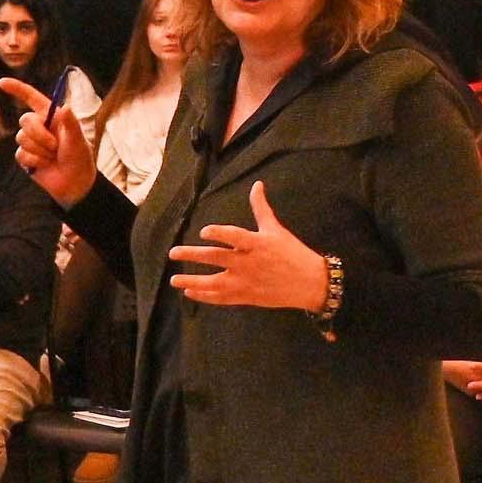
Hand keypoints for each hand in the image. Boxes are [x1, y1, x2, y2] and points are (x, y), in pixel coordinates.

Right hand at [3, 75, 97, 207]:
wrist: (74, 183)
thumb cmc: (79, 158)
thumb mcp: (78, 139)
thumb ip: (71, 123)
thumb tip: (64, 107)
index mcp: (52, 116)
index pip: (31, 97)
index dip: (17, 89)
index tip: (2, 83)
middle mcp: (40, 126)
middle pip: (25, 121)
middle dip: (39, 135)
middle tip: (55, 146)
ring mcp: (31, 142)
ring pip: (22, 138)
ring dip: (40, 150)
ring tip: (53, 157)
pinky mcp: (25, 157)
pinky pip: (21, 154)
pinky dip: (34, 161)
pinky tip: (44, 165)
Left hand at [168, 182, 329, 311]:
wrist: (308, 283)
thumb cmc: (292, 253)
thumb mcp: (276, 229)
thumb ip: (261, 208)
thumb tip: (257, 184)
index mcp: (257, 244)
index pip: (235, 236)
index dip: (219, 233)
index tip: (204, 231)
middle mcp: (248, 263)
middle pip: (216, 258)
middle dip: (193, 255)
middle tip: (173, 253)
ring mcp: (246, 281)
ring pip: (214, 282)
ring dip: (193, 281)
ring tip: (174, 279)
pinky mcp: (246, 296)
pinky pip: (222, 298)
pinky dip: (205, 296)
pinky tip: (190, 292)